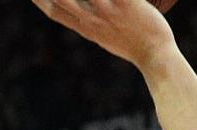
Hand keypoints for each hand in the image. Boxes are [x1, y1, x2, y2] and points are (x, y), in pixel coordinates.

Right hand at [31, 0, 175, 68]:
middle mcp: (92, 20)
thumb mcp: (104, 36)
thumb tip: (79, 16)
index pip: (55, 12)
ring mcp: (108, 11)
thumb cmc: (133, 45)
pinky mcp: (126, 4)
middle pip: (62, 0)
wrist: (156, 57)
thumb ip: (90, 24)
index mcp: (86, 28)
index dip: (40, 0)